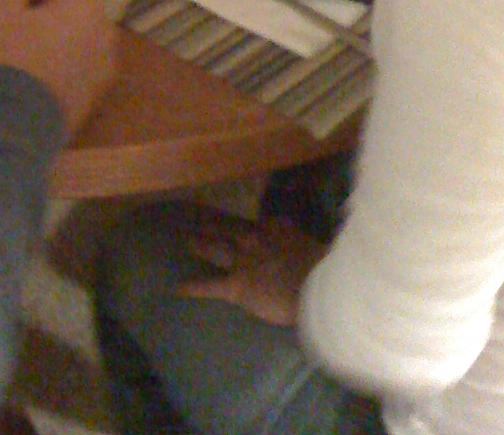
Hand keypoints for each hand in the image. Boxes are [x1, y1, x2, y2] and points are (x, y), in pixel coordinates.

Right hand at [0, 0, 117, 137]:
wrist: (14, 129)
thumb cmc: (6, 60)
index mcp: (85, 5)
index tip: (8, 7)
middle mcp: (105, 31)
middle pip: (72, 5)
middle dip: (46, 9)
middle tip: (14, 28)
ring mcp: (105, 66)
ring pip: (78, 34)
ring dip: (56, 34)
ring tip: (25, 53)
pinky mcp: (98, 95)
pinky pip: (81, 62)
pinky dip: (64, 61)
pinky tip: (38, 76)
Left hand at [178, 210, 327, 327]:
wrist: (318, 287)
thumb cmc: (325, 269)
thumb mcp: (315, 246)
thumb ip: (302, 243)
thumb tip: (309, 247)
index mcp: (273, 227)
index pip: (253, 221)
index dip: (242, 221)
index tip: (233, 217)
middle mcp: (253, 238)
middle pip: (226, 226)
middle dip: (209, 222)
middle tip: (193, 216)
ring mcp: (242, 260)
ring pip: (214, 248)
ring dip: (199, 243)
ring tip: (186, 239)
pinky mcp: (236, 286)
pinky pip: (210, 286)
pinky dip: (193, 287)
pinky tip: (178, 288)